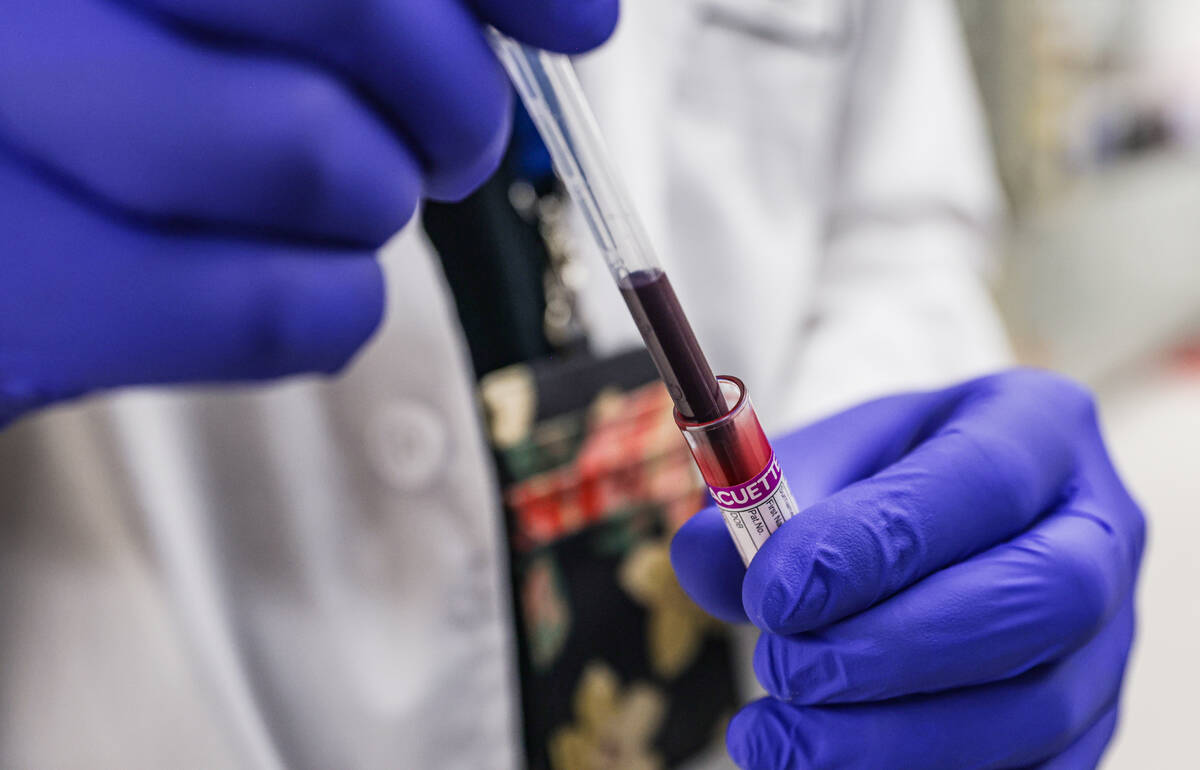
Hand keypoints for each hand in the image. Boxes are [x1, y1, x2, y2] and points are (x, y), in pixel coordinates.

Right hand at [0, 0, 616, 425]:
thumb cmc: (106, 105)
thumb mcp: (213, 14)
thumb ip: (358, 1)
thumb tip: (570, 10)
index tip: (575, 20)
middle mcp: (33, 5)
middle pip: (352, 1)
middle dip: (454, 94)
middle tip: (454, 143)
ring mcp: (9, 138)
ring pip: (325, 160)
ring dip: (375, 203)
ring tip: (328, 207)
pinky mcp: (26, 295)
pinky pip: (282, 310)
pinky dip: (333, 307)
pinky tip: (289, 280)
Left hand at [671, 369, 1144, 768]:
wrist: (927, 523)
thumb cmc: (874, 481)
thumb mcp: (817, 458)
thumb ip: (757, 499)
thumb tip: (707, 562)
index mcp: (1039, 426)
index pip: (981, 482)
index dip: (876, 545)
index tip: (773, 595)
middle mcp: (1100, 527)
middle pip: (1040, 599)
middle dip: (894, 649)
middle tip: (784, 667)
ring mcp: (1110, 633)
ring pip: (1039, 710)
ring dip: (894, 738)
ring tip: (780, 734)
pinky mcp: (1091, 717)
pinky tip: (826, 765)